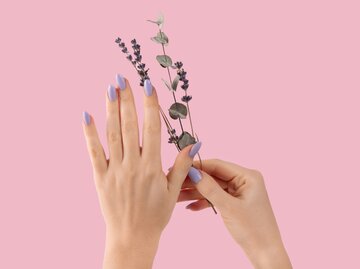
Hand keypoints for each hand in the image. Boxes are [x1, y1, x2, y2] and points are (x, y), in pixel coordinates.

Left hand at [82, 75, 201, 268]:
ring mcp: (114, 170)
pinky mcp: (100, 177)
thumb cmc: (156, 215)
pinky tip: (87, 115)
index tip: (148, 86)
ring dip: (111, 109)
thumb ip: (180, 165)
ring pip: (112, 134)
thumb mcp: (173, 192)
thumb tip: (193, 144)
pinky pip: (94, 152)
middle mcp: (133, 165)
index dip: (150, 106)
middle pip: (130, 125)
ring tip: (111, 88)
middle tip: (124, 78)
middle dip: (128, 100)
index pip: (152, 128)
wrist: (133, 237)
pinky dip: (89, 133)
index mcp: (152, 167)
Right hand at [177, 159, 291, 268]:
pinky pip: (216, 197)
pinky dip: (203, 202)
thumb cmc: (253, 230)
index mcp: (248, 176)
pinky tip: (190, 207)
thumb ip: (210, 189)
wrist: (264, 253)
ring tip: (177, 196)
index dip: (198, 166)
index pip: (218, 165)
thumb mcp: (229, 207)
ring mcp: (239, 192)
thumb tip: (193, 173)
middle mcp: (244, 180)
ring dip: (196, 193)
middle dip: (194, 181)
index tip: (180, 167)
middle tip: (175, 182)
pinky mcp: (235, 202)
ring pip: (212, 187)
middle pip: (213, 176)